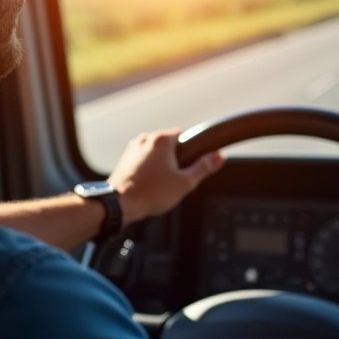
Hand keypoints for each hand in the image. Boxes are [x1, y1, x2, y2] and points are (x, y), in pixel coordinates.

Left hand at [107, 128, 224, 224]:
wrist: (119, 205)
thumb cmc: (151, 193)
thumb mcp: (185, 182)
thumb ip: (204, 167)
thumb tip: (219, 156)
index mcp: (162, 140)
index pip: (185, 133)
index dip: (193, 148)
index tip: (195, 161)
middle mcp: (146, 138)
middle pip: (170, 143)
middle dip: (177, 157)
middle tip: (179, 177)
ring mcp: (133, 148)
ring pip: (156, 151)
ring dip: (163, 162)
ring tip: (163, 182)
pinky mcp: (125, 159)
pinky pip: (144, 158)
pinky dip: (150, 167)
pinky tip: (151, 183)